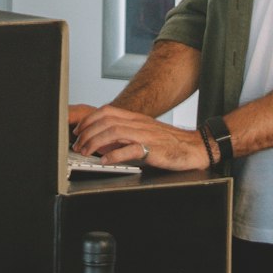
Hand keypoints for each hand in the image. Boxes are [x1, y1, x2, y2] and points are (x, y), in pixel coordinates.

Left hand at [71, 105, 209, 172]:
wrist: (195, 147)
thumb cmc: (170, 143)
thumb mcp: (144, 134)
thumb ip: (125, 136)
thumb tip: (103, 143)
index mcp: (136, 118)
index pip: (106, 111)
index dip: (89, 120)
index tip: (78, 131)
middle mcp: (139, 123)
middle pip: (106, 120)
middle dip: (87, 132)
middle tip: (78, 145)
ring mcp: (146, 135)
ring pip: (114, 132)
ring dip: (96, 142)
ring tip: (86, 153)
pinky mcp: (153, 149)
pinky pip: (131, 149)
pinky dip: (115, 155)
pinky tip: (105, 161)